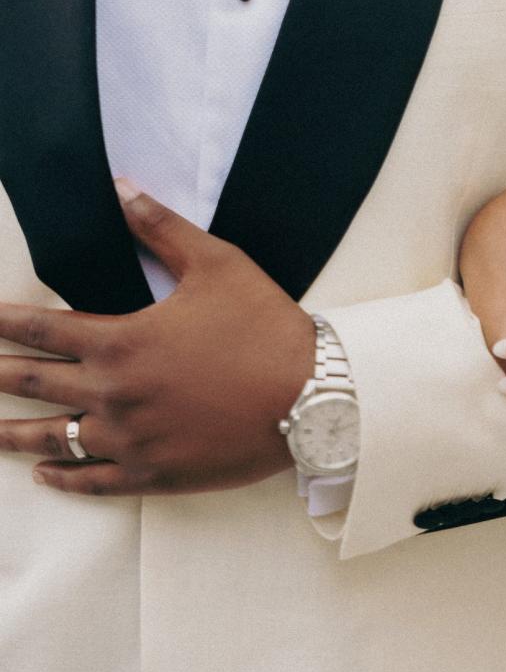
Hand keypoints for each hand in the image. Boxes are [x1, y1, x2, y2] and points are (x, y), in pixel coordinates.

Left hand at [0, 181, 314, 495]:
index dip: (2, 324)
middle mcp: (113, 395)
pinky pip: (91, 481)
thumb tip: (121, 189)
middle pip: (33, 386)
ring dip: (12, 434)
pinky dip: (62, 477)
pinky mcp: (152, 475)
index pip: (42, 330)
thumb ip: (161, 228)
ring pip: (52, 440)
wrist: (309, 396)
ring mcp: (129, 441)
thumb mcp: (217, 263)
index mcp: (122, 342)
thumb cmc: (263, 325)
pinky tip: (45, 473)